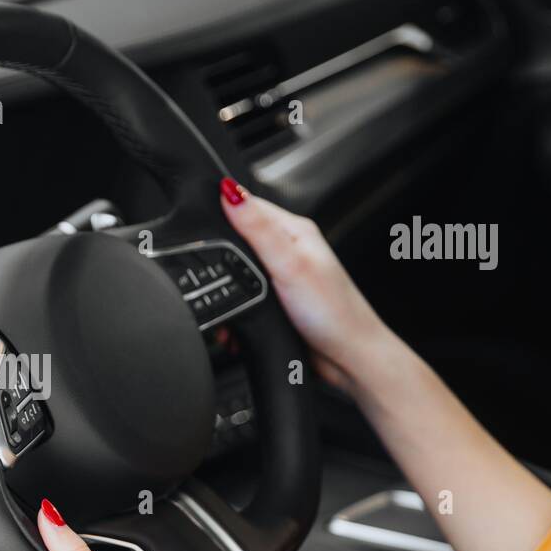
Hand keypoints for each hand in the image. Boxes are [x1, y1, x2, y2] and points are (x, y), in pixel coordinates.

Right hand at [219, 177, 394, 393]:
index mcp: (294, 231)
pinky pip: (245, 296)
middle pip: (239, 238)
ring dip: (225, 286)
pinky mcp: (277, 301)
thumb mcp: (289, 265)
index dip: (222, 210)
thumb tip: (230, 193)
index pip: (248, 205)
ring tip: (221, 297)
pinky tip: (234, 317)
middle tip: (209, 270)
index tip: (201, 226)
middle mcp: (289, 250)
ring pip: (238, 270)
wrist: (349, 357)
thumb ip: (257, 229)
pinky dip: (234, 306)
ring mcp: (282, 276)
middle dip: (219, 256)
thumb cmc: (333, 312)